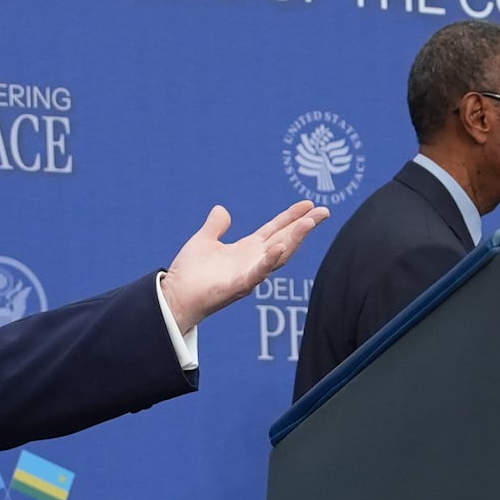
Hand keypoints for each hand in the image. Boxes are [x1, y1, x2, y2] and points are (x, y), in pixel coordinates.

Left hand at [159, 201, 330, 331]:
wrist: (174, 296)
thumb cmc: (189, 273)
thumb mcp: (204, 241)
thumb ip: (216, 226)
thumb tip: (221, 209)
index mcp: (247, 249)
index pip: (275, 229)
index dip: (291, 216)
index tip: (309, 203)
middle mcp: (253, 261)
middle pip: (285, 240)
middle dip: (304, 226)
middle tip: (324, 211)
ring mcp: (248, 274)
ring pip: (278, 256)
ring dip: (295, 239)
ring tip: (309, 223)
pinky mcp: (238, 286)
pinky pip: (258, 273)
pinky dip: (269, 261)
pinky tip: (279, 247)